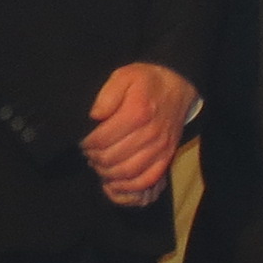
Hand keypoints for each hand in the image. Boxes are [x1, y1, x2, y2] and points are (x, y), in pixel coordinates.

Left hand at [79, 61, 195, 206]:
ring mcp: (161, 146)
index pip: (102, 140)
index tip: (84, 140)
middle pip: (112, 157)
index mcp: (138, 112)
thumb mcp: (124, 76)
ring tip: (100, 163)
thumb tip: (95, 115)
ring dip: (107, 172)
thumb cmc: (147, 82)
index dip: (87, 144)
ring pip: (128, 171)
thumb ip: (107, 94)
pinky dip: (129, 185)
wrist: (178, 85)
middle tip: (89, 152)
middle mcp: (151, 132)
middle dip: (94, 158)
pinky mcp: (168, 155)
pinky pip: (148, 178)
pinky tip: (116, 181)